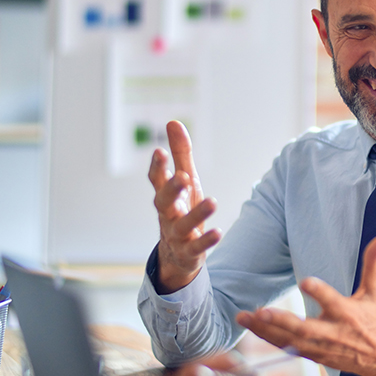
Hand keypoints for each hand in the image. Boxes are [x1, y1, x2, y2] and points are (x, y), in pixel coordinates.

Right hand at [149, 120, 221, 292]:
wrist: (177, 253)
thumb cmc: (181, 209)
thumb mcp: (184, 180)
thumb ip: (180, 154)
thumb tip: (173, 122)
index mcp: (166, 195)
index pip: (157, 180)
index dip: (157, 167)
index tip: (160, 151)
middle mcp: (168, 214)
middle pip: (163, 202)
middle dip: (171, 189)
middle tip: (181, 177)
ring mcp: (177, 234)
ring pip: (182, 225)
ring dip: (196, 214)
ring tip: (212, 201)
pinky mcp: (189, 251)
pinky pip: (196, 247)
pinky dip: (206, 240)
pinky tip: (218, 232)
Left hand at [237, 236, 375, 375]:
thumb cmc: (374, 320)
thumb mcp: (375, 292)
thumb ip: (372, 264)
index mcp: (347, 313)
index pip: (332, 301)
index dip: (320, 292)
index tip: (305, 282)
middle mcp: (333, 332)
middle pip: (304, 329)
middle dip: (282, 322)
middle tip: (261, 312)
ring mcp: (321, 347)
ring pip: (290, 340)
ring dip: (266, 330)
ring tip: (244, 317)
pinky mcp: (313, 356)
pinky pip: (287, 348)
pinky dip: (269, 339)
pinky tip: (252, 327)